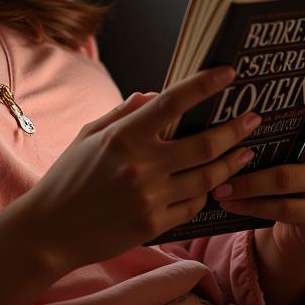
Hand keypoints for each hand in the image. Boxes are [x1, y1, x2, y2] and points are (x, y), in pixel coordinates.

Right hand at [21, 66, 261, 273]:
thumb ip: (124, 114)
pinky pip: (193, 205)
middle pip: (203, 143)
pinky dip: (207, 193)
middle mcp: (140, 166)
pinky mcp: (154, 225)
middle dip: (235, 128)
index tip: (228, 73)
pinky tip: (215, 184)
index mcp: (123, 137)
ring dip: (232, 162)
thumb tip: (155, 95)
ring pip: (207, 177)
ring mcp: (149, 198)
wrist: (50, 231)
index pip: (172, 103)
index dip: (203, 85)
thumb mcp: (89, 136)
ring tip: (246, 150)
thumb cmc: (68, 178)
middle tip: (253, 118)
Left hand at [213, 65, 304, 270]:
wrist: (298, 235)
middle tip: (251, 131)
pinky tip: (228, 204)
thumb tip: (228, 112)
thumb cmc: (278, 189)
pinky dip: (250, 205)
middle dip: (270, 141)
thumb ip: (267, 138)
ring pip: (284, 179)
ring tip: (218, 186)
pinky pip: (282, 208)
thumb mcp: (277, 160)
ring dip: (246, 183)